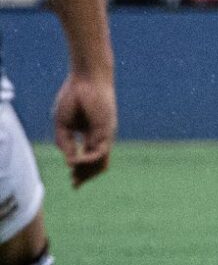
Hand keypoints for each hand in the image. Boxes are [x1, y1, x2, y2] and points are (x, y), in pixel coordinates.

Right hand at [53, 72, 115, 187]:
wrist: (84, 79)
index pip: (89, 157)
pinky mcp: (107, 130)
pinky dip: (88, 159)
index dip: (80, 170)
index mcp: (90, 134)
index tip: (72, 181)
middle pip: (97, 163)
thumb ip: (65, 144)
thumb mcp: (63, 125)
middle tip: (75, 185)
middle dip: (86, 176)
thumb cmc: (73, 97)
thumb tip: (70, 163)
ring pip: (102, 161)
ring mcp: (105, 134)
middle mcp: (100, 137)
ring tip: (77, 180)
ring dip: (88, 172)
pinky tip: (77, 162)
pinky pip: (100, 151)